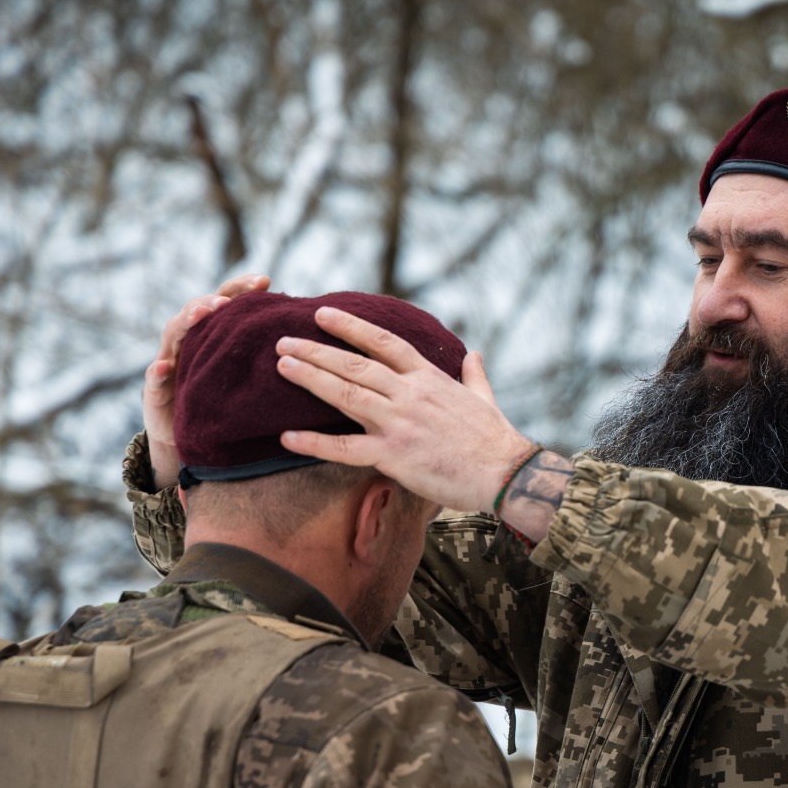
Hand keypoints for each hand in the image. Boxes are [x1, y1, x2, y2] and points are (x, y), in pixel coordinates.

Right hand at [143, 273, 269, 487]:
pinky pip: (155, 379)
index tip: (265, 281)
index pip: (226, 300)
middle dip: (212, 301)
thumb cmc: (222, 399)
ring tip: (201, 315)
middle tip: (227, 302)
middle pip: (198, 308)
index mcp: (211, 332)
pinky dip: (158, 372)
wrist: (186, 435)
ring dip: (187, 322)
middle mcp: (188, 339)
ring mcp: (169, 360)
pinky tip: (164, 368)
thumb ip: (261, 353)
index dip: (242, 288)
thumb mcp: (243, 373)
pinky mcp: (155, 389)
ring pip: (174, 333)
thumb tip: (304, 337)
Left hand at [274, 307, 534, 513]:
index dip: (351, 327)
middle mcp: (409, 395)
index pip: (385, 343)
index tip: (323, 314)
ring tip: (282, 365)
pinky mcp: (393, 456)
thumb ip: (474, 375)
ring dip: (311, 378)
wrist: (505, 473)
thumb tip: (476, 354)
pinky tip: (288, 437)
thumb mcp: (485, 398)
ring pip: (345, 394)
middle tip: (284, 340)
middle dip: (317, 350)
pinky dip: (314, 443)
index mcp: (429, 379)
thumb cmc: (496, 439)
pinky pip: (345, 449)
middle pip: (355, 365)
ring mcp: (399, 424)